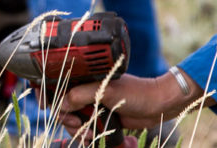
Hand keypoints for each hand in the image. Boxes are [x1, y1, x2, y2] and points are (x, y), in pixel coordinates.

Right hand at [57, 72, 203, 132]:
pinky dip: (87, 135)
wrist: (158, 105)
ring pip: (74, 121)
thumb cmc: (135, 93)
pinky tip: (92, 137)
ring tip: (90, 135)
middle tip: (80, 126)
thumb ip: (81, 95)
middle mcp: (87, 91)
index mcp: (86, 79)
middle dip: (69, 121)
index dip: (57, 103)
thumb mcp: (106, 91)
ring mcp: (94, 105)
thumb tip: (61, 105)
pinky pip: (87, 128)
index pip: (61, 90)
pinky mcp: (102, 118)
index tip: (65, 113)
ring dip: (78, 131)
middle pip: (65, 108)